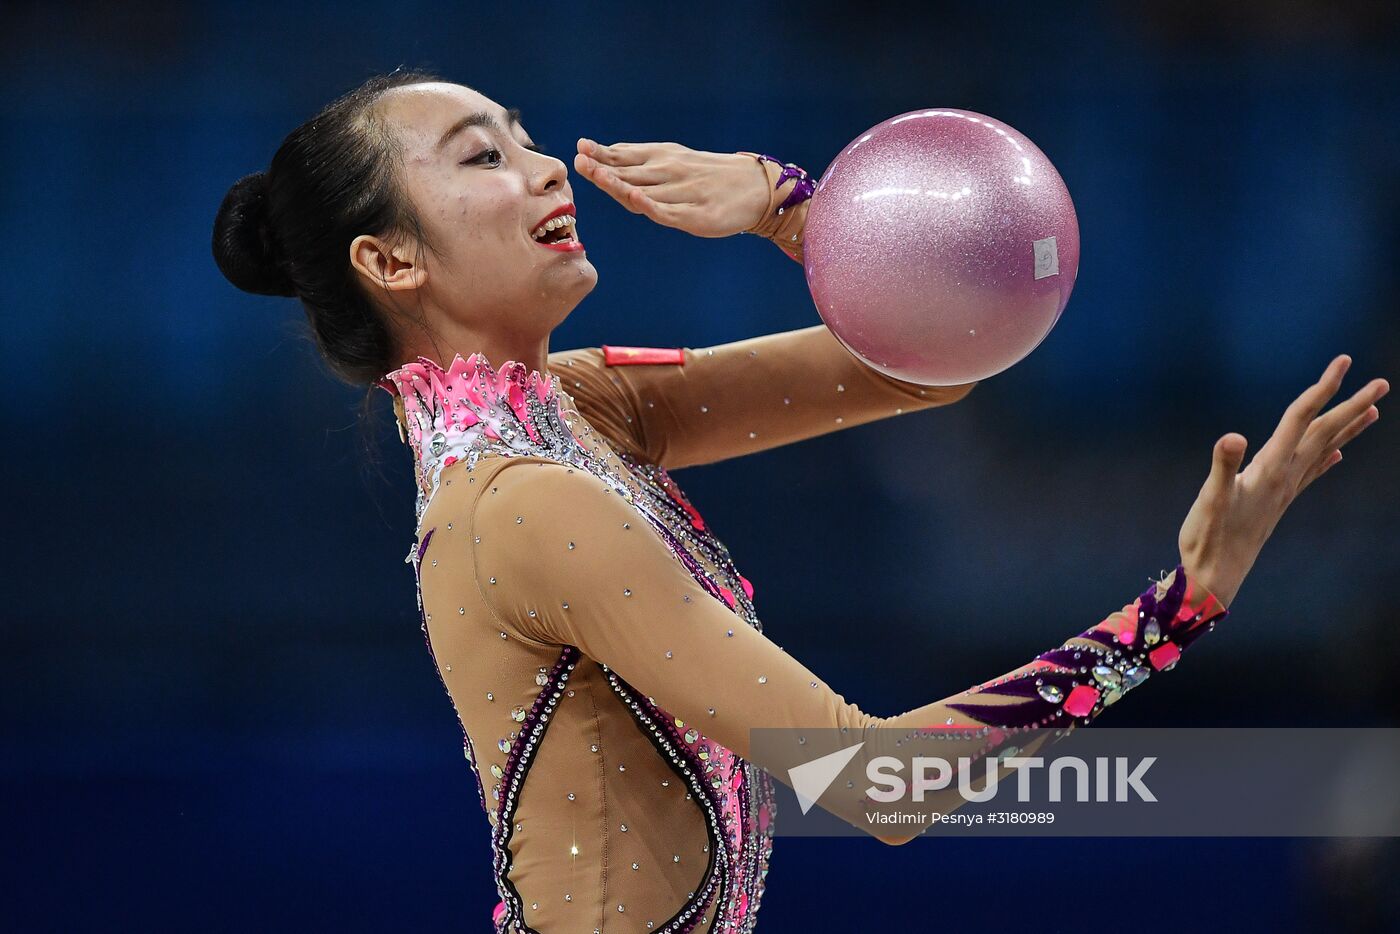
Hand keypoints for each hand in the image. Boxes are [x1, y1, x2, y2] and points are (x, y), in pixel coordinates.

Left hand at [573, 138, 770, 237]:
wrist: (753, 187)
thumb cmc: (706, 176)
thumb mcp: (673, 160)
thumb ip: (639, 161)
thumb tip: (602, 154)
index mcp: (662, 157)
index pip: (625, 156)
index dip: (602, 153)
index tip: (581, 148)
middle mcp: (670, 172)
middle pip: (630, 172)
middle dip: (603, 168)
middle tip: (580, 162)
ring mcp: (682, 194)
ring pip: (645, 190)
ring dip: (621, 183)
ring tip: (598, 175)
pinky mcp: (695, 215)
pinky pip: (668, 211)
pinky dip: (651, 205)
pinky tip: (636, 198)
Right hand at [1177, 355, 1387, 607]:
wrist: (1214, 576)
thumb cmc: (1208, 537)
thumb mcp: (1210, 499)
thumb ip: (1223, 467)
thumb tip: (1232, 437)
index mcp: (1270, 467)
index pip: (1301, 419)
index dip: (1323, 389)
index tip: (1344, 363)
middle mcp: (1285, 476)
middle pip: (1323, 432)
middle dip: (1351, 405)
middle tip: (1380, 383)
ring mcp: (1284, 490)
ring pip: (1323, 450)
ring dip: (1347, 429)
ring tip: (1373, 412)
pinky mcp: (1277, 501)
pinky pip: (1311, 473)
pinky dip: (1327, 459)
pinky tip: (1337, 455)